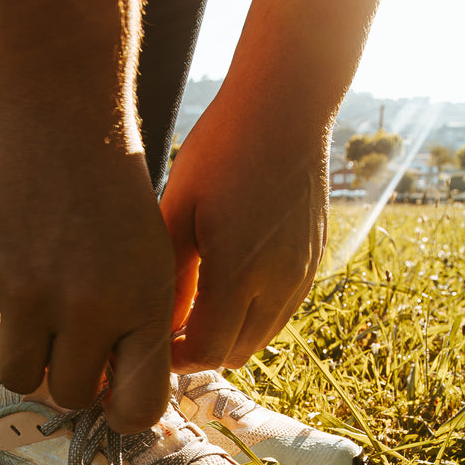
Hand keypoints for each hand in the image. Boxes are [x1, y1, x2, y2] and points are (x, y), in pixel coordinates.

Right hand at [0, 118, 174, 432]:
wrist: (56, 109)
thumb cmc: (110, 191)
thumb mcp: (150, 258)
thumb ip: (137, 329)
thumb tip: (114, 400)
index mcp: (144, 306)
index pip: (139, 408)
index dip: (121, 412)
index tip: (109, 396)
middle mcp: (88, 307)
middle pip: (69, 396)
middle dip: (67, 375)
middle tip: (65, 337)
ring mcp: (27, 290)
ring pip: (18, 377)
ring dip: (24, 353)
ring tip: (32, 311)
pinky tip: (2, 270)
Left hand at [160, 91, 328, 372]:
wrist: (287, 104)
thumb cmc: (222, 147)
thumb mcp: (178, 208)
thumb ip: (169, 275)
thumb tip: (156, 325)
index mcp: (238, 273)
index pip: (207, 351)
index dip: (176, 360)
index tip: (153, 345)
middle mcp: (278, 282)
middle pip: (234, 353)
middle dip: (200, 351)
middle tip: (168, 331)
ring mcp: (300, 273)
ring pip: (260, 336)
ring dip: (228, 335)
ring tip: (194, 311)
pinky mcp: (311, 260)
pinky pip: (280, 310)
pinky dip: (251, 314)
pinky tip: (225, 286)